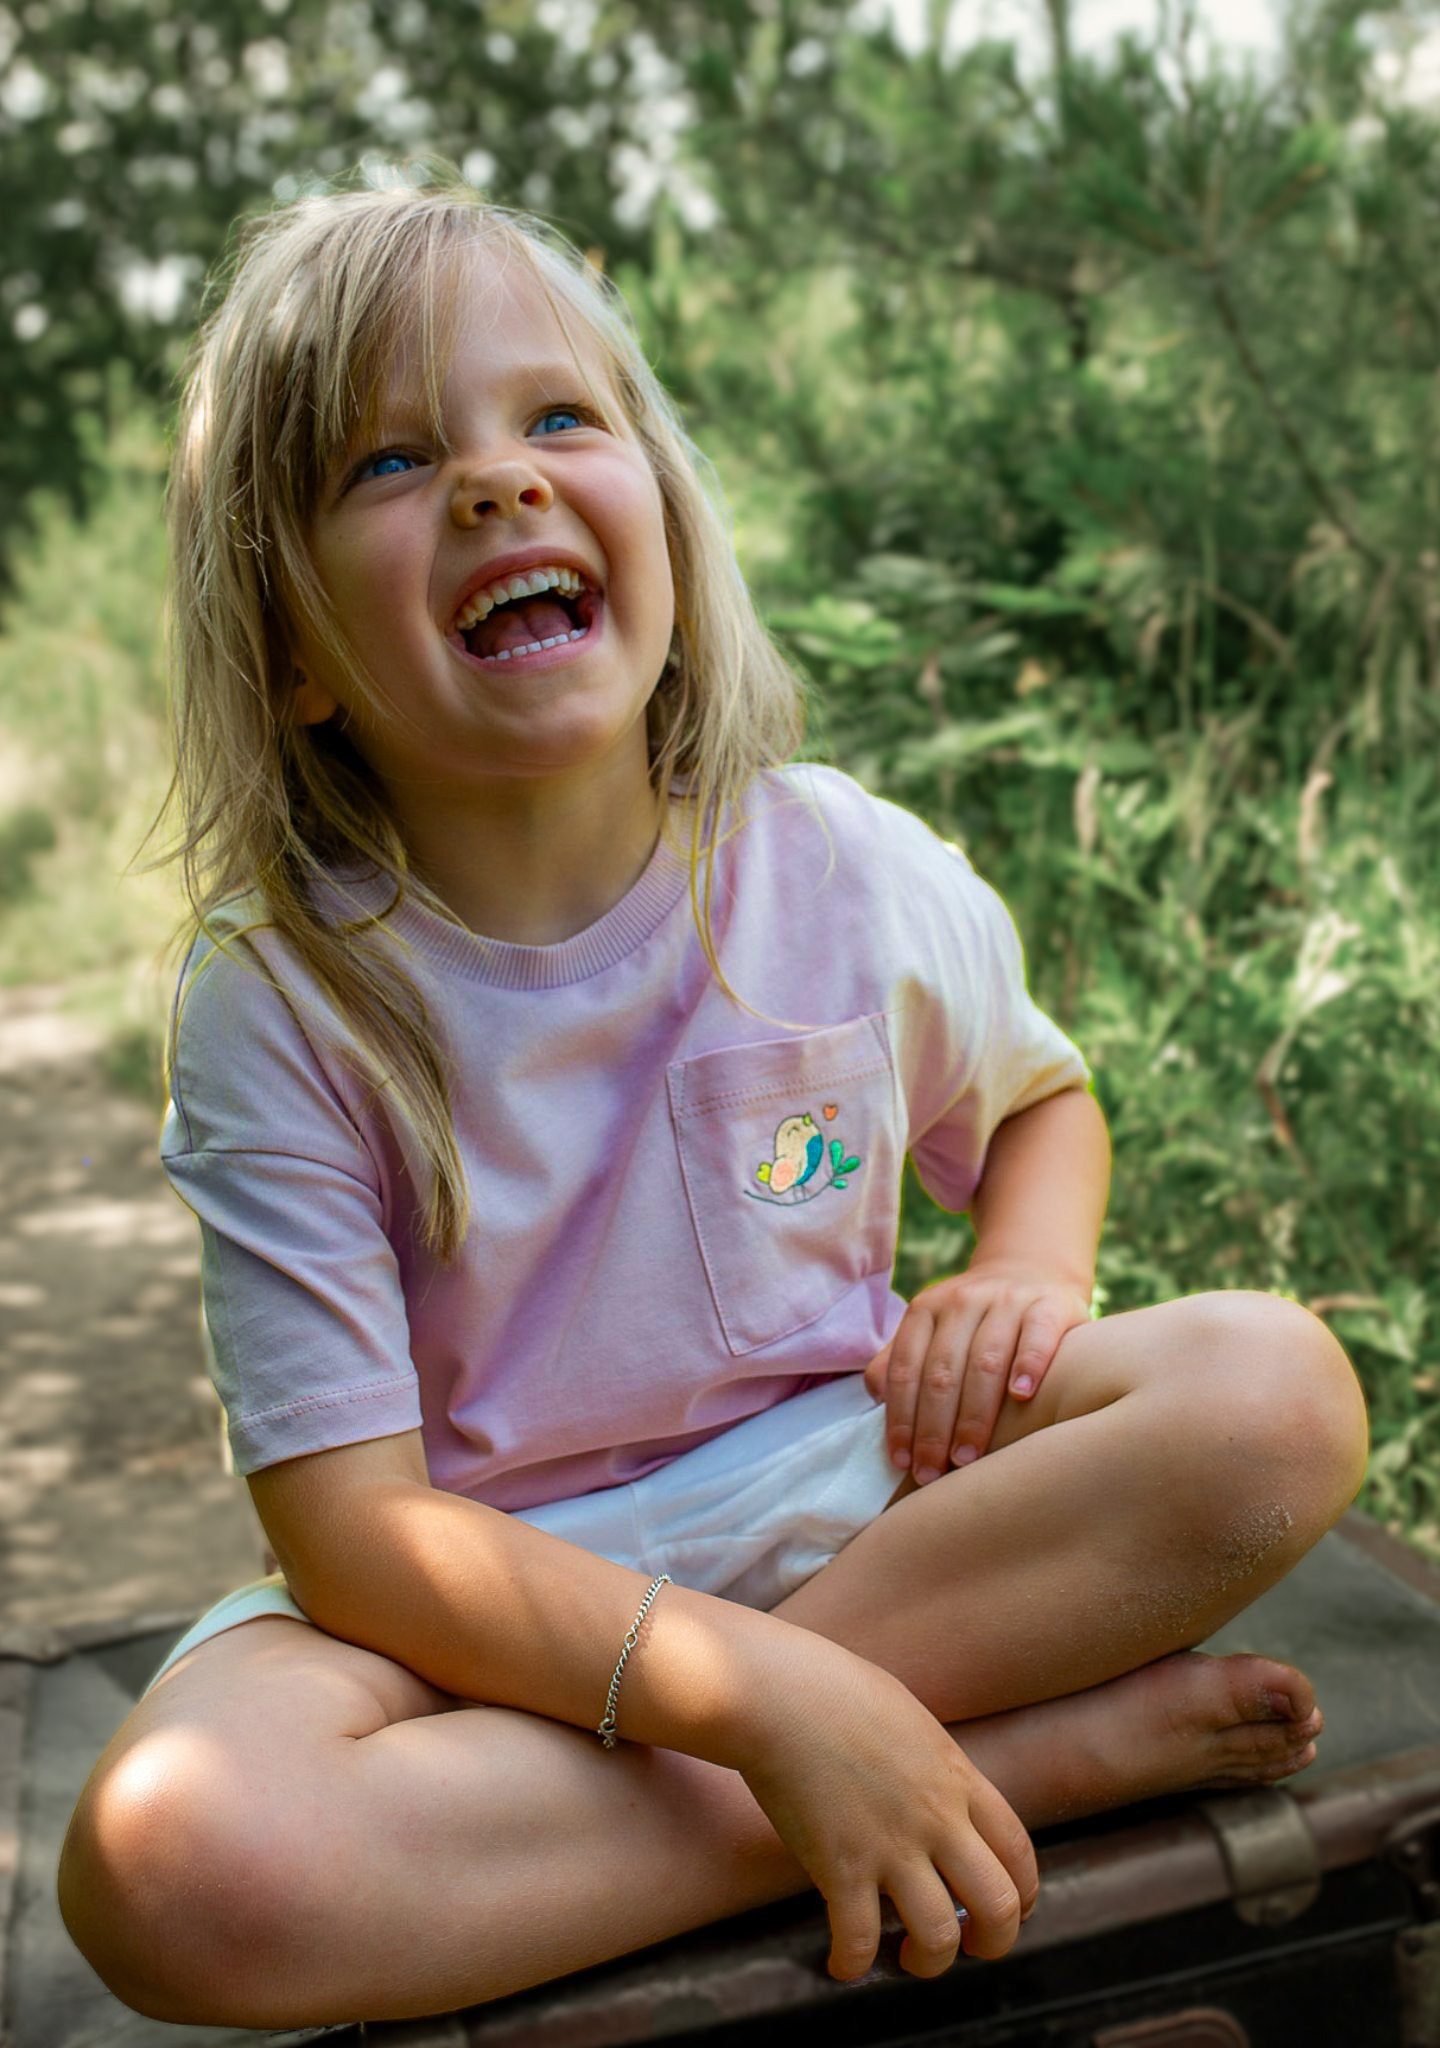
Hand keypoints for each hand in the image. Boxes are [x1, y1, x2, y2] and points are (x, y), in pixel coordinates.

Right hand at [737, 1643, 1037, 1979]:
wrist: (776, 1691)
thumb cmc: (833, 1689)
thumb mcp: (909, 1718)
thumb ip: (934, 1763)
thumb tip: (941, 1789)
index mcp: (956, 1777)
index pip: (1018, 1851)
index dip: (1022, 1893)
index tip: (1006, 1909)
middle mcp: (935, 1817)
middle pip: (998, 1904)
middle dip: (993, 1941)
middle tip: (968, 1945)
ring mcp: (889, 1845)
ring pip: (938, 1936)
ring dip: (929, 1961)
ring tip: (907, 1954)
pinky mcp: (839, 1866)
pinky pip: (859, 1941)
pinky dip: (853, 1965)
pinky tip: (842, 1963)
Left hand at [864, 1264, 1090, 1483]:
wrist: (1031, 1270)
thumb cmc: (974, 1322)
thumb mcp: (932, 1331)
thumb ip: (900, 1362)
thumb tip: (876, 1399)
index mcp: (926, 1309)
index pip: (905, 1369)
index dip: (900, 1418)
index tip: (902, 1462)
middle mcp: (962, 1301)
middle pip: (941, 1372)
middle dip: (933, 1428)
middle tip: (933, 1473)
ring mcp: (1007, 1300)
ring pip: (984, 1360)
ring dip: (973, 1414)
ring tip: (967, 1457)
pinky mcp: (1049, 1305)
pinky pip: (1036, 1335)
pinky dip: (1028, 1364)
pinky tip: (1021, 1396)